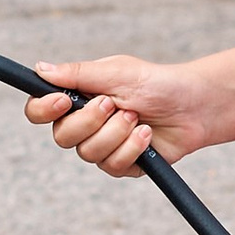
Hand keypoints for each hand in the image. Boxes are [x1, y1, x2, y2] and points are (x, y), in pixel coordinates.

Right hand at [24, 56, 219, 173]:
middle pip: (61, 136)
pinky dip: (131, 148)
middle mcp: (84, 125)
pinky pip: (113, 165)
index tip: (62, 101)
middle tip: (115, 105)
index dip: (43, 109)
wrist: (194, 106)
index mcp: (77, 98)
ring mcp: (102, 146)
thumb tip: (40, 68)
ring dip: (116, 134)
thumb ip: (77, 74)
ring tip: (137, 117)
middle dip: (90, 121)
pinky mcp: (122, 164)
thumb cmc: (156, 83)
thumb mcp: (116, 72)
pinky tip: (147, 135)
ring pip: (88, 153)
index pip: (40, 110)